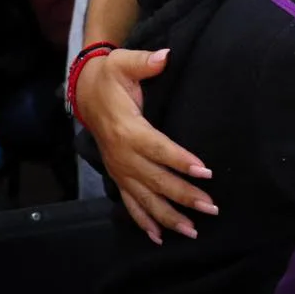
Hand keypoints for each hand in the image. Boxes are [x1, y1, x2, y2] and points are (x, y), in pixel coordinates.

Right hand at [75, 48, 216, 242]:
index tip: (204, 171)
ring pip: (145, 198)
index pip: (158, 148)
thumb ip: (144, 61)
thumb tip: (165, 56)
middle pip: (156, 179)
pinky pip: (129, 204)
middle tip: (210, 207)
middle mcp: (122, 155)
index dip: (179, 160)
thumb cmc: (110, 77)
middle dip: (183, 195)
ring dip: (168, 216)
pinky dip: (144, 222)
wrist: (84, 92)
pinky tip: (160, 237)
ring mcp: (119, 169)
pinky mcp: (117, 175)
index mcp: (128, 129)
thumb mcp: (123, 62)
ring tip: (192, 230)